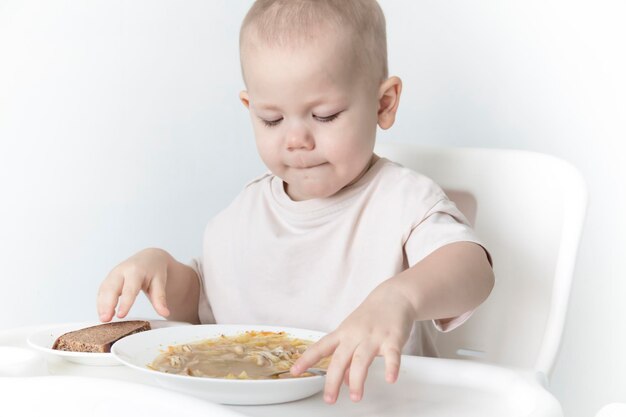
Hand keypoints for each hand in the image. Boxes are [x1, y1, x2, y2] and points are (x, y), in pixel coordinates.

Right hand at [97, 248, 172, 321]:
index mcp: (136, 271)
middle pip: (112, 288)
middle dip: (107, 304)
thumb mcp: (160, 282)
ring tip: (104, 319)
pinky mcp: (109, 278)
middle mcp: (122, 271)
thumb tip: (165, 313)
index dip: (125, 303)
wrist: (149, 258)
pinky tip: (103, 313)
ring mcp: (113, 274)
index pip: (129, 289)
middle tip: (106, 320)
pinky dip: (101, 302)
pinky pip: (102, 291)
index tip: (121, 315)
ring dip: (102, 305)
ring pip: (104, 289)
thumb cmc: (154, 271)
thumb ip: (160, 298)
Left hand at [291, 279, 415, 403]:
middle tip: (329, 398)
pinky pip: (392, 355)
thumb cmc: (372, 316)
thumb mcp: (354, 333)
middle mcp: (355, 335)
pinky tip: (390, 379)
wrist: (394, 295)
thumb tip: (346, 381)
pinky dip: (391, 367)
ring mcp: (374, 337)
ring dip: (358, 379)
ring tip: (356, 396)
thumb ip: (348, 358)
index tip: (295, 371)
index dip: (306, 360)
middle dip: (333, 381)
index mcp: (343, 333)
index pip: (321, 347)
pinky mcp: (393, 338)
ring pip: (362, 359)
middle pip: (340, 359)